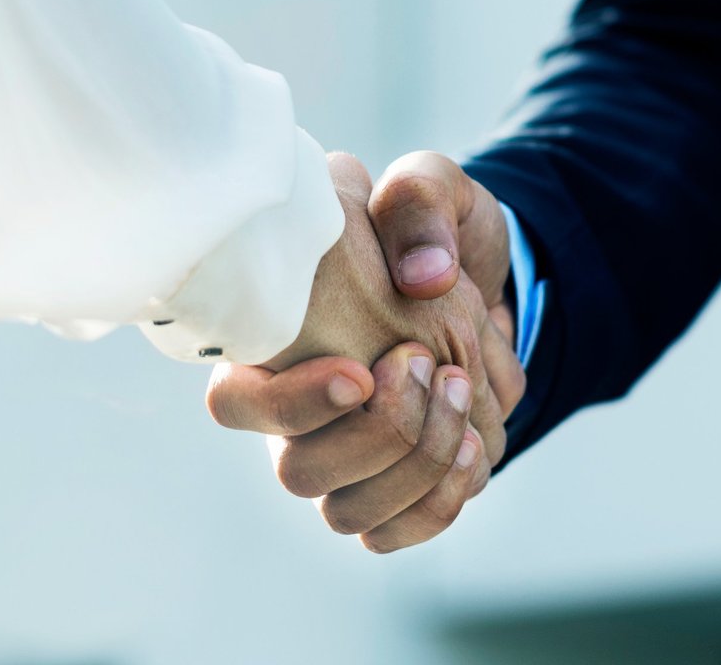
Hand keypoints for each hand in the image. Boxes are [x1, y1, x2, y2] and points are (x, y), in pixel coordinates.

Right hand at [207, 152, 525, 551]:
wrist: (486, 277)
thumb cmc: (434, 229)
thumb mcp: (430, 187)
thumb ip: (418, 202)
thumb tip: (424, 278)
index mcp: (276, 343)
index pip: (234, 404)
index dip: (291, 405)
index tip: (361, 372)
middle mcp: (296, 414)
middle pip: (299, 474)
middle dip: (381, 432)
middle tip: (430, 366)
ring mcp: (342, 458)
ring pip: (348, 514)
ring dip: (417, 466)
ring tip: (462, 394)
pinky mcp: (394, 485)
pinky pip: (395, 533)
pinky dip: (438, 502)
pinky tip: (472, 446)